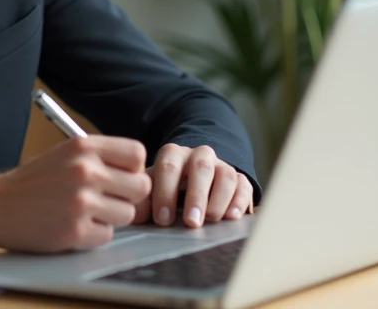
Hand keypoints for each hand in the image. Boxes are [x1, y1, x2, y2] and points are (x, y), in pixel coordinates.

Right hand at [0, 136, 151, 251]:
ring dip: (111, 217)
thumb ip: (100, 158)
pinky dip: (94, 234)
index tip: (121, 177)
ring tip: (85, 212)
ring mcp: (81, 201)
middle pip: (140, 186)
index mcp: (83, 147)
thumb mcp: (64, 154)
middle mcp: (85, 170)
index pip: (137, 154)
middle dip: (128, 196)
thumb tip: (139, 173)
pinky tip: (73, 225)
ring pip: (127, 213)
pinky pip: (108, 235)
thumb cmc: (32, 182)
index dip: (133, 169)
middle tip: (107, 199)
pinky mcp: (76, 230)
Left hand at [133, 144, 252, 228]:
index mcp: (173, 154)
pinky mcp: (240, 179)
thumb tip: (133, 213)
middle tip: (191, 223)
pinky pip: (243, 185)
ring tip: (211, 220)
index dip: (165, 192)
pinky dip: (239, 200)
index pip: (168, 166)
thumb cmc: (166, 189)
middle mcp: (199, 155)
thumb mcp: (152, 190)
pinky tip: (232, 216)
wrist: (192, 179)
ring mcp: (221, 166)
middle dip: (196, 196)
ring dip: (219, 199)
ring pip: (225, 175)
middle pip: (200, 168)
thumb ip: (141, 200)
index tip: (163, 219)